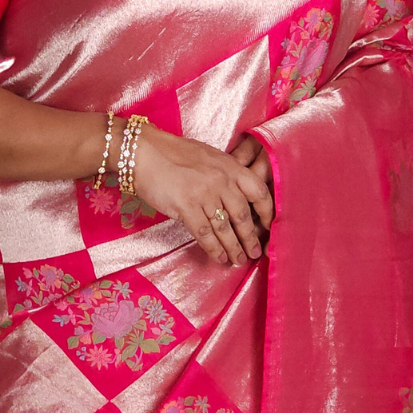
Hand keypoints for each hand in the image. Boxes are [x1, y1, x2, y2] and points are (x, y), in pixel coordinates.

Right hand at [130, 124, 273, 265]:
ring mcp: (204, 193)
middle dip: (250, 237)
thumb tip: (234, 194)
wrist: (144, 151)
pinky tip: (219, 257)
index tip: (268, 226)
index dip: (267, 211)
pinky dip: (213, 249)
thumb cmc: (173, 153)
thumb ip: (224, 173)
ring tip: (238, 260)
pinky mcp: (186, 206)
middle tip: (255, 252)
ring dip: (233, 247)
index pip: (258, 191)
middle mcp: (221, 180)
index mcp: (230, 166)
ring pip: (225, 228)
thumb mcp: (208, 157)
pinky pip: (204, 233)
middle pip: (243, 215)